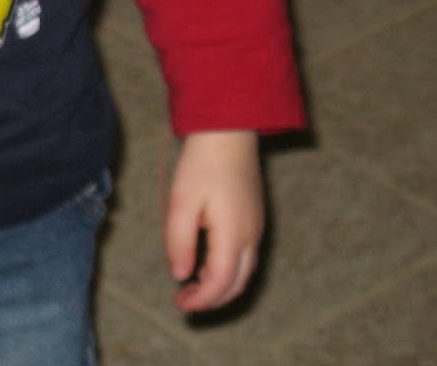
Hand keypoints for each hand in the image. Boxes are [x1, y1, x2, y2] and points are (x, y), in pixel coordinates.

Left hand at [163, 130, 263, 312]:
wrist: (229, 131)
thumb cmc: (202, 164)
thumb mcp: (181, 202)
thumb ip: (179, 241)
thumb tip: (180, 275)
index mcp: (234, 234)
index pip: (221, 282)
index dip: (201, 300)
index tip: (179, 304)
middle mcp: (251, 236)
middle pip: (237, 284)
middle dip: (212, 299)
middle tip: (184, 302)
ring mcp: (257, 227)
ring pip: (244, 272)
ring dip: (220, 286)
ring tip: (192, 287)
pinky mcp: (255, 218)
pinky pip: (246, 257)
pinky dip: (228, 271)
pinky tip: (207, 264)